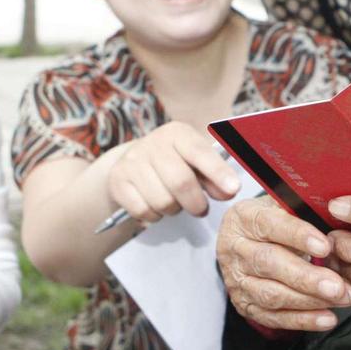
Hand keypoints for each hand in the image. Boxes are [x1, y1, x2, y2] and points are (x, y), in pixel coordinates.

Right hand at [107, 122, 239, 223]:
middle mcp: (152, 143)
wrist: (131, 162)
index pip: (199, 152)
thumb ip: (214, 176)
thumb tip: (229, 191)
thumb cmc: (173, 162)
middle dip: (196, 203)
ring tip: (174, 202)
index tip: (233, 189)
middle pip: (181, 182)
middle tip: (200, 209)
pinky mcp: (117, 181)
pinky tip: (155, 206)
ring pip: (162, 201)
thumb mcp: (194, 162)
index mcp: (177, 133)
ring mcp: (132, 161)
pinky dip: (154, 216)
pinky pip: (143, 210)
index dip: (217, 172)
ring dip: (174, 210)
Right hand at [216, 195, 350, 331]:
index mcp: (244, 218)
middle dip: (306, 277)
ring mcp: (236, 280)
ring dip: (309, 300)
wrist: (250, 242)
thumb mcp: (284, 205)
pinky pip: (274, 317)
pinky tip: (327, 318)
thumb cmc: (276, 221)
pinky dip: (303, 320)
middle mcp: (234, 249)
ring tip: (341, 298)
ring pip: (271, 295)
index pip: (269, 225)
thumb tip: (338, 216)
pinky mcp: (245, 305)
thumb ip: (304, 210)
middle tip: (337, 286)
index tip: (325, 246)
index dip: (298, 236)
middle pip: (268, 264)